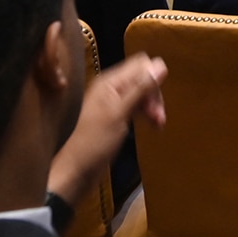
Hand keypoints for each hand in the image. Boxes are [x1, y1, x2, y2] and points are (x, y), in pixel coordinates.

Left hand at [46, 53, 167, 210]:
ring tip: (158, 124)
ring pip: (141, 92)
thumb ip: (140, 88)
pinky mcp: (115, 116)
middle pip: (142, 78)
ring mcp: (113, 102)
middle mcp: (111, 88)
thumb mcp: (120, 114)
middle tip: (159, 119)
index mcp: (109, 82)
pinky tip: (152, 125)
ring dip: (152, 106)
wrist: (76, 172)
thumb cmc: (96, 142)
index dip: (153, 79)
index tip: (157, 103)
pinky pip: (136, 105)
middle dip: (154, 95)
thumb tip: (161, 64)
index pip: (141, 64)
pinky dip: (145, 113)